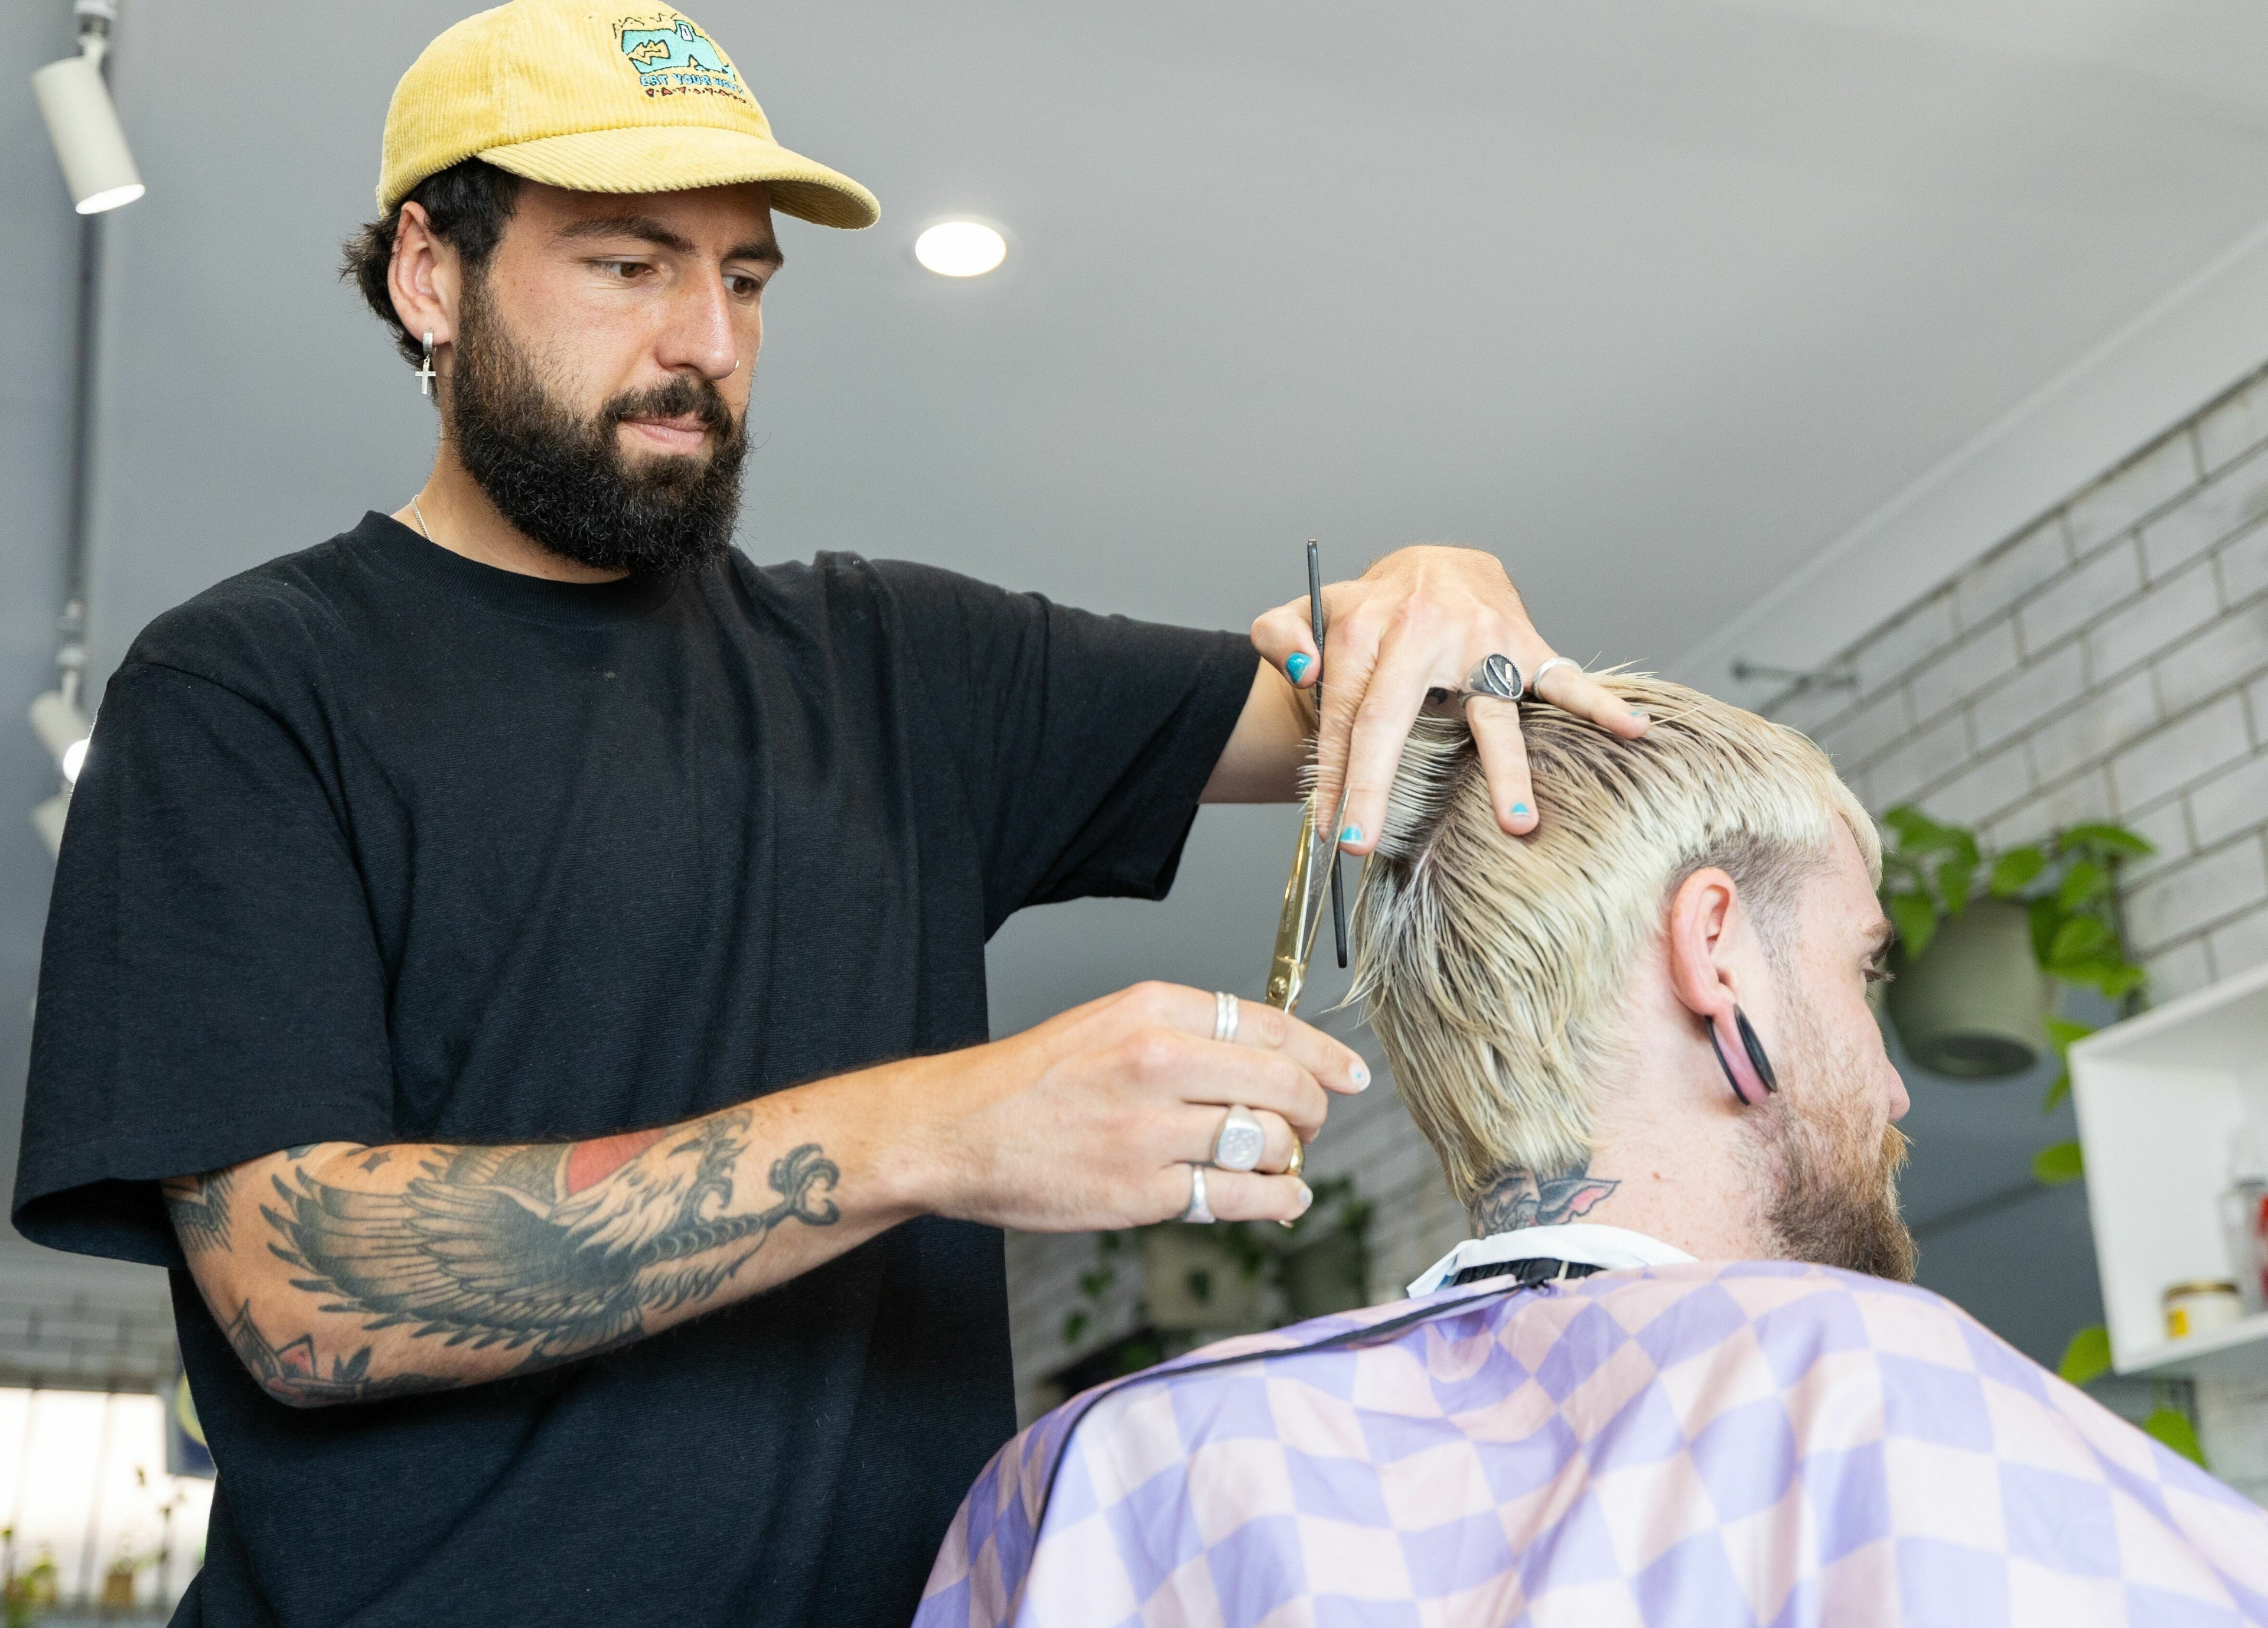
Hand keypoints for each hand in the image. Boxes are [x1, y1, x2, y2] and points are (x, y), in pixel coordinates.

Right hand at [911, 982, 1368, 1230]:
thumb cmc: (1031, 1081)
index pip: (1268, 1026)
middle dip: (1313, 1110)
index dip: (1322, 1056)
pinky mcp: (1141, 1192)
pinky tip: (1283, 1198)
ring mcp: (1150, 1131)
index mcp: (1150, 1011)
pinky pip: (1238, 1198)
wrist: (954, 1132)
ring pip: (1267, 1143)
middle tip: (1312, 1123)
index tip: (1350, 1075)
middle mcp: (1156, 1063)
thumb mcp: (1108, 1024)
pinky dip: (1276, 1200)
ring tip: (1282, 1163)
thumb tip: (1267, 1061)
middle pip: (1282, 1086)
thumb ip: (1185, 1035)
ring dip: (1290, 1157)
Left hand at [1250, 545, 1648, 848]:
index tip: (1329, 828)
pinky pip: (1567, 678)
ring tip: (1515, 824)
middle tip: (1363, 844)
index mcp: (1369, 624)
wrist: (1433, 565)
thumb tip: (1302, 672)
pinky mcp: (1527, 645)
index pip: (1344, 710)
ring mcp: (1485, 640)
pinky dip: (1602, 705)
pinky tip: (1633, 731)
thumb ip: (1282, 636)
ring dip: (1506, 770)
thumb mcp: (1310, 610)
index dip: (1332, 772)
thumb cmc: (1371, 609)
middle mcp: (1425, 629)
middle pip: (1392, 717)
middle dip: (1374, 784)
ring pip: (1491, 711)